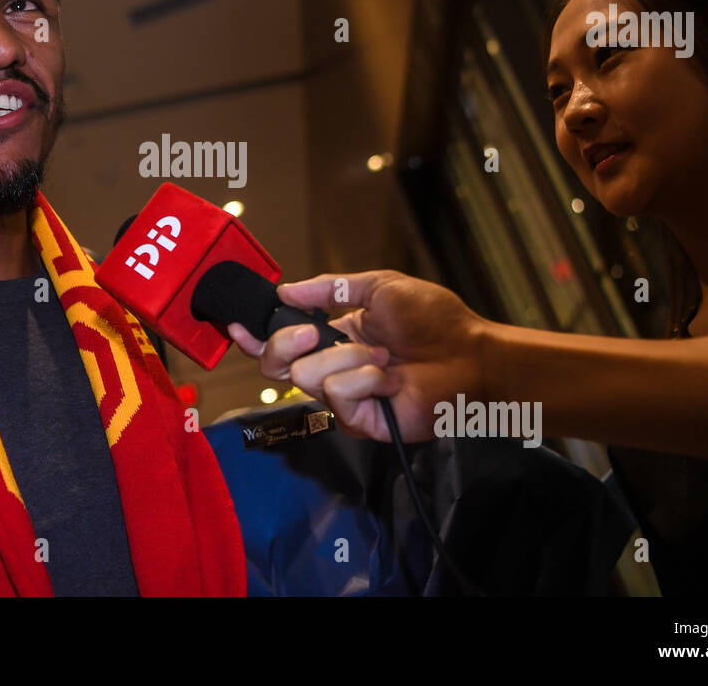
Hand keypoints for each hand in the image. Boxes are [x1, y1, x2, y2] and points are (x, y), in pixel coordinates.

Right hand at [227, 270, 489, 442]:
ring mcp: (344, 397)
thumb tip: (285, 290)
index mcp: (332, 336)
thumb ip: (329, 290)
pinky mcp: (359, 420)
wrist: (470, 354)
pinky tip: (390, 380)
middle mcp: (332, 367)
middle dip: (287, 342)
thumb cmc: (434, 319)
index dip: (255, 335)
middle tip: (316, 334)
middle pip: (277, 365)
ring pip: (306, 378)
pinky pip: (338, 396)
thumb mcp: (378, 287)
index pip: (281, 341)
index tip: (237, 323)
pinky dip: (365, 380)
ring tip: (384, 357)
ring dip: (349, 358)